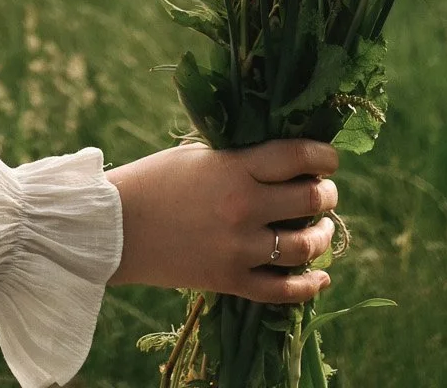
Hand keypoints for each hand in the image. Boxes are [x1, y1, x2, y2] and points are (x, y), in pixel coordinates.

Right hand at [106, 139, 338, 305]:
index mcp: (233, 168)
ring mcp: (239, 248)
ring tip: (321, 228)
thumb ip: (238, 157)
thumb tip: (280, 158)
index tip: (330, 158)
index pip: (296, 157)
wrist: (116, 228)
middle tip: (325, 190)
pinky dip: (309, 285)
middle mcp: (243, 208)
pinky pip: (283, 291)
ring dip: (322, 235)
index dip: (323, 155)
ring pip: (304, 246)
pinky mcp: (231, 281)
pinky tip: (320, 276)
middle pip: (309, 199)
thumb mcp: (197, 156)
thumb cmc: (154, 181)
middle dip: (326, 193)